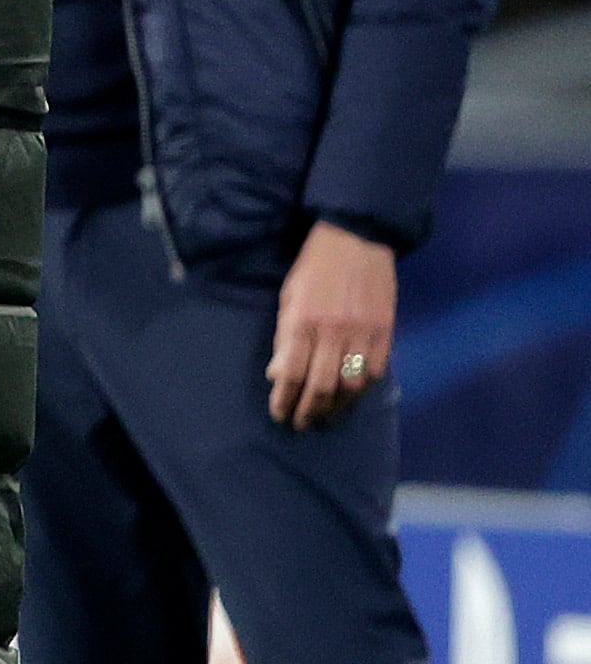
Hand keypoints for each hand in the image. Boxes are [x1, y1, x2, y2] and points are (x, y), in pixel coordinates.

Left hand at [267, 218, 395, 429]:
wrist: (357, 239)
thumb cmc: (314, 268)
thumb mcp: (288, 297)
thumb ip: (285, 337)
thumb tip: (278, 375)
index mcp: (303, 321)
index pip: (292, 373)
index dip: (285, 399)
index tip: (280, 414)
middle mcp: (334, 331)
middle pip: (322, 385)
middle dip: (310, 411)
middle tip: (303, 425)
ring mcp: (364, 331)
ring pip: (351, 383)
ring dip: (339, 407)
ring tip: (328, 419)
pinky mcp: (386, 329)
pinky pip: (376, 369)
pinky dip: (363, 388)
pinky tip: (353, 397)